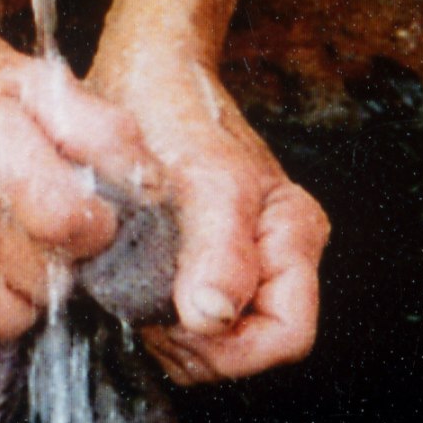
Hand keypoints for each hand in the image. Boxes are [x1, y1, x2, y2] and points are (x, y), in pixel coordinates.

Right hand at [0, 8, 152, 349]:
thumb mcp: (49, 83)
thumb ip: (107, 134)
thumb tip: (152, 193)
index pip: (64, 223)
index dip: (96, 229)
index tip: (93, 216)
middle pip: (42, 282)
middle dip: (68, 268)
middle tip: (60, 236)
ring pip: (5, 318)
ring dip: (29, 297)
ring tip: (25, 252)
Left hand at [88, 44, 326, 382]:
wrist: (142, 72)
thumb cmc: (177, 108)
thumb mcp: (202, 175)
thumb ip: (218, 249)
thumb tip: (214, 318)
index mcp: (294, 237)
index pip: (286, 337)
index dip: (230, 345)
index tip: (173, 315)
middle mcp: (275, 256)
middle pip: (247, 350)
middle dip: (193, 342)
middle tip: (140, 296)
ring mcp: (238, 262)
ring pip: (212, 345)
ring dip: (167, 330)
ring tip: (130, 281)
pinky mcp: (201, 264)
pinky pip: (184, 322)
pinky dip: (153, 314)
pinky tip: (127, 280)